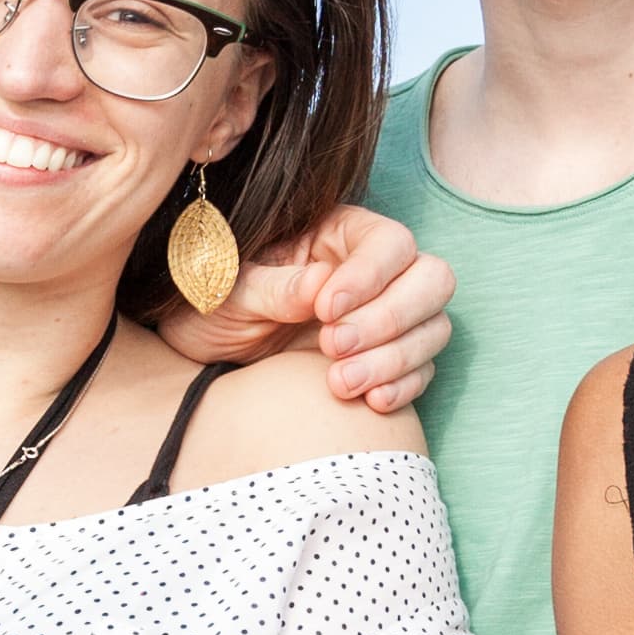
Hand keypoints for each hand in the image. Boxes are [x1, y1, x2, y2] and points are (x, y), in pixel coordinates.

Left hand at [151, 203, 449, 411]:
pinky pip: (421, 370)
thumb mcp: (228, 291)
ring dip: (395, 358)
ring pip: (434, 327)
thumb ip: (274, 287)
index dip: (370, 276)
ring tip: (339, 382)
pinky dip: (403, 386)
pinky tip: (369, 401)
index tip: (325, 311)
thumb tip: (321, 284)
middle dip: (390, 318)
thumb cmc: (209, 304)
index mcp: (337, 233)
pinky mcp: (386, 361)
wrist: (200, 355)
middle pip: (432, 279)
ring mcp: (386, 317)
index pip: (390, 242)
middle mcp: (373, 271)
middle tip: (331, 346)